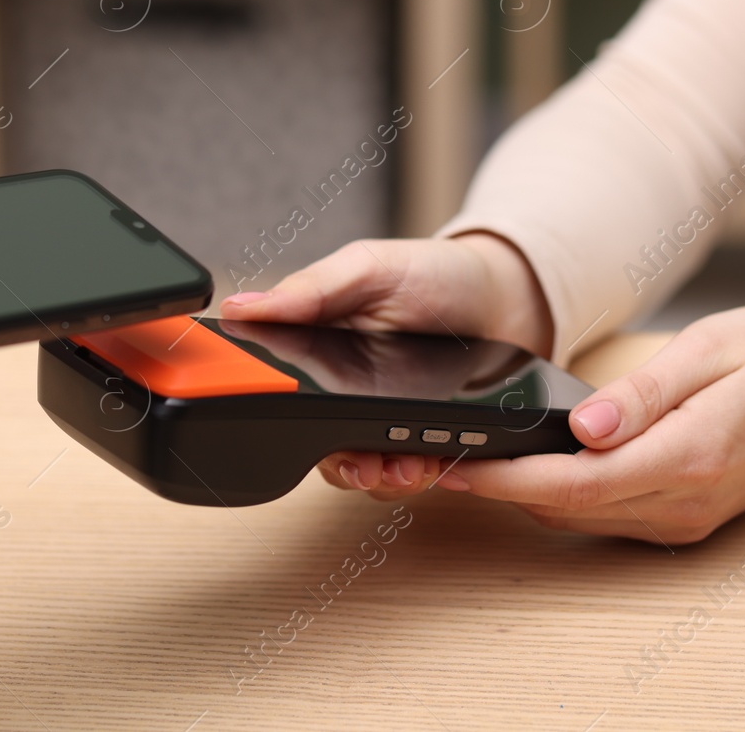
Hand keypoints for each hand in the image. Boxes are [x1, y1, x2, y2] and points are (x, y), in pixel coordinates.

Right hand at [221, 233, 552, 490]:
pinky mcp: (416, 434)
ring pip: (359, 465)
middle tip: (363, 464)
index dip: (272, 416)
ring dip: (378, 476)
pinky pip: (403, 469)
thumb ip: (309, 290)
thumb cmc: (434, 272)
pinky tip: (432, 462)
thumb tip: (242, 305)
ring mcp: (378, 414)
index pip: (274, 386)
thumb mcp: (368, 268)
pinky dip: (416, 474)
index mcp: (315, 342)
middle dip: (338, 462)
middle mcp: (340, 385)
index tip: (289, 432)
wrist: (502, 297)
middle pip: (315, 442)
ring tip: (404, 466)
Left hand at [349, 306, 744, 544]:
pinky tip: (525, 465)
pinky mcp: (677, 517)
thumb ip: (645, 394)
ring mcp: (680, 518)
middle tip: (434, 455)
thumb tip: (583, 426)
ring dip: (520, 493)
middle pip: (564, 507)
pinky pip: (600, 513)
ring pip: (576, 516)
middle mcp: (681, 502)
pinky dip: (555, 494)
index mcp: (689, 457)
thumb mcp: (711, 351)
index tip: (452, 464)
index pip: (574, 482)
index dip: (505, 479)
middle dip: (496, 487)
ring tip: (462, 457)